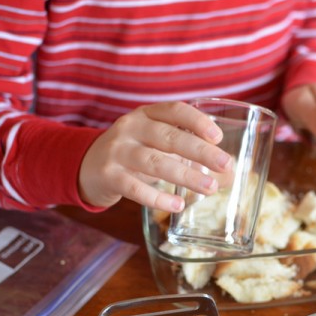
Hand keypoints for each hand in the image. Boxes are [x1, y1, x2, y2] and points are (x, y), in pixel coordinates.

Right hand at [78, 101, 232, 210]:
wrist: (86, 165)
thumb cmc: (134, 152)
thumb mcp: (155, 141)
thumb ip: (187, 152)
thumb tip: (230, 173)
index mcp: (147, 114)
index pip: (175, 110)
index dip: (197, 121)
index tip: (217, 136)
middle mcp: (131, 127)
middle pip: (169, 137)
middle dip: (200, 151)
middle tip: (225, 165)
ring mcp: (117, 150)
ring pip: (155, 162)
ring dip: (186, 176)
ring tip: (210, 188)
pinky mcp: (108, 174)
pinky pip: (135, 187)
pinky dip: (157, 197)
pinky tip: (178, 205)